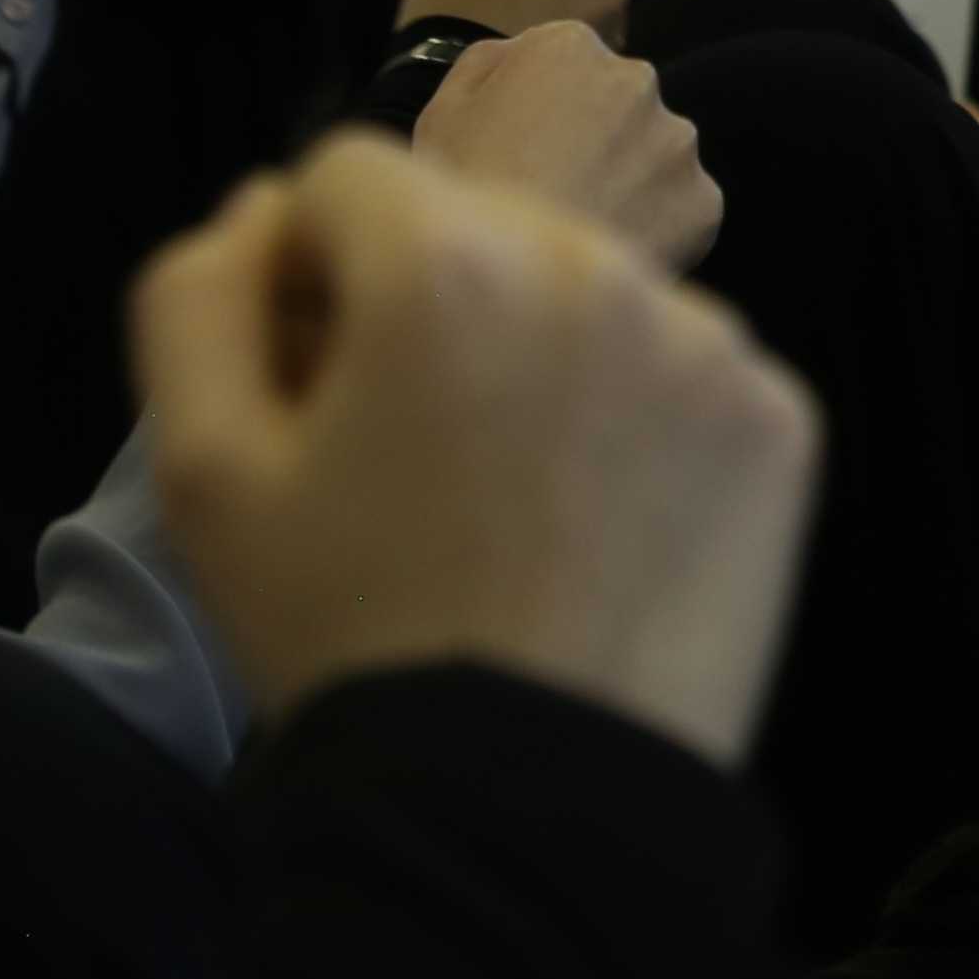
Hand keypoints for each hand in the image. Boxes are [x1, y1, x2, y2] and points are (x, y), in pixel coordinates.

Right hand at [136, 131, 817, 767]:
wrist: (522, 802)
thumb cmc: (346, 634)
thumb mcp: (204, 472)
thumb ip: (198, 295)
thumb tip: (261, 207)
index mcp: (444, 261)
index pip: (350, 176)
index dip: (312, 273)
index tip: (322, 383)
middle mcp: (595, 267)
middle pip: (482, 223)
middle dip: (433, 301)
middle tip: (414, 453)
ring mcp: (708, 342)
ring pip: (590, 291)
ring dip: (542, 352)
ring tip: (511, 501)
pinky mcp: (780, 418)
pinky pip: (685, 373)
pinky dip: (641, 424)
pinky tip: (599, 527)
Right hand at [412, 20, 720, 269]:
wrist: (509, 289)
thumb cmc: (463, 195)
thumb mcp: (442, 111)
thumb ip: (489, 62)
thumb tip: (520, 54)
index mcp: (569, 46)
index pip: (569, 61)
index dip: (545, 106)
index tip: (525, 145)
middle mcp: (638, 80)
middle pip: (621, 102)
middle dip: (598, 135)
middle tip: (556, 187)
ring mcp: (678, 142)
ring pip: (657, 155)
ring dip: (632, 180)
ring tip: (582, 223)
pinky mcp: (705, 199)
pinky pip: (683, 208)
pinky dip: (659, 227)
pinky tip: (612, 248)